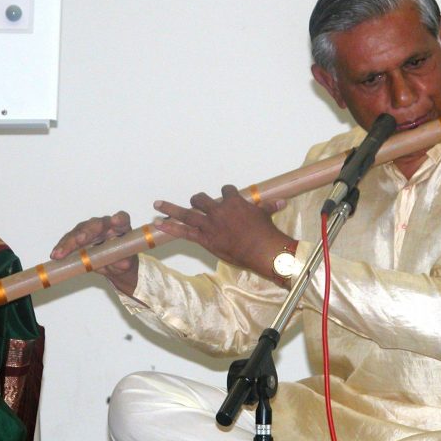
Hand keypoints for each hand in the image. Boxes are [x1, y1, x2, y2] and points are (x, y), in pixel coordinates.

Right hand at [51, 210, 138, 295]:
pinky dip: (62, 247)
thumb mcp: (125, 264)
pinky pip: (69, 240)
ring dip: (68, 242)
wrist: (114, 265)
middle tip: (79, 240)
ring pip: (78, 231)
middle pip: (95, 224)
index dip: (119, 219)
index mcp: (121, 228)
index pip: (122, 219)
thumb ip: (124, 262)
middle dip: (86, 232)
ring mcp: (90, 230)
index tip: (115, 221)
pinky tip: (56, 254)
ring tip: (60, 254)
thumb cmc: (122, 260)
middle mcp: (105, 225)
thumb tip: (121, 262)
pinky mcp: (78, 237)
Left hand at [153, 185, 292, 277]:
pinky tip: (158, 223)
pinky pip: (183, 231)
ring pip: (187, 213)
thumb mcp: (266, 215)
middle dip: (197, 200)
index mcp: (234, 202)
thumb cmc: (266, 232)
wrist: (262, 249)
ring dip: (170, 208)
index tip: (226, 198)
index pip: (225, 191)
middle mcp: (219, 210)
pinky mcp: (205, 238)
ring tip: (157, 204)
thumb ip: (269, 207)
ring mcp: (210, 224)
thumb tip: (282, 202)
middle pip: (201, 200)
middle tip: (194, 202)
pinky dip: (169, 227)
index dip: (225, 195)